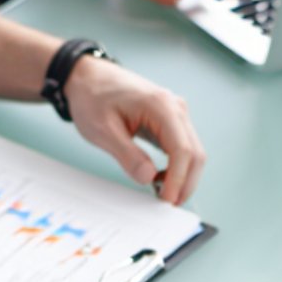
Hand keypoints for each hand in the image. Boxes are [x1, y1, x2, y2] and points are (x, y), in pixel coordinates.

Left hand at [64, 56, 206, 205]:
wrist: (86, 77)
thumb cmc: (92, 95)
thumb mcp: (103, 130)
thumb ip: (127, 155)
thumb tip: (149, 178)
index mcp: (161, 106)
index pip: (182, 150)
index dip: (178, 180)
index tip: (167, 200)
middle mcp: (174, 107)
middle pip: (195, 153)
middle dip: (185, 183)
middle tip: (168, 204)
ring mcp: (175, 113)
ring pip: (192, 152)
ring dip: (183, 176)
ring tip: (162, 193)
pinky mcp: (169, 120)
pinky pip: (182, 148)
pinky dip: (176, 167)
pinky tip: (160, 178)